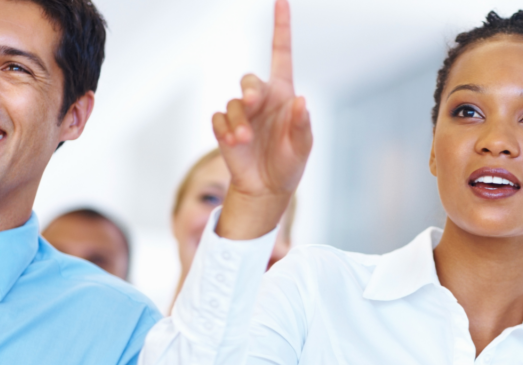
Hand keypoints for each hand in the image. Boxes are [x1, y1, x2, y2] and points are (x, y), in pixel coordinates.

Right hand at [214, 0, 311, 239]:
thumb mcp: (303, 146)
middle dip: (250, 89)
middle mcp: (261, 99)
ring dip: (239, 120)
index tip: (281, 0)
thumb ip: (303, 124)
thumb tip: (301, 101)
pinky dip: (225, 130)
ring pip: (233, 103)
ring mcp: (242, 113)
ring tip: (244, 139)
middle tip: (253, 101)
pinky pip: (219, 119)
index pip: (280, 54)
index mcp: (283, 95)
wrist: (267, 188)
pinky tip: (234, 142)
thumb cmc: (290, 163)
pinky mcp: (225, 128)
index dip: (280, 28)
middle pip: (249, 80)